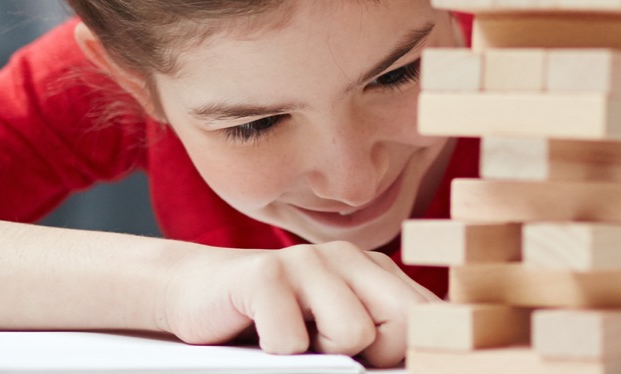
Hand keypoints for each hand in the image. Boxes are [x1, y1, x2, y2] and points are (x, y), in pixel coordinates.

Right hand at [156, 241, 437, 366]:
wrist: (192, 292)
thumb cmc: (272, 320)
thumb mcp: (335, 327)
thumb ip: (380, 336)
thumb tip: (423, 366)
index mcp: (374, 270)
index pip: (427, 315)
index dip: (406, 352)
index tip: (372, 360)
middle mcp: (347, 257)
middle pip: (404, 322)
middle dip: (375, 354)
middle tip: (329, 350)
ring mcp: (306, 260)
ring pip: (354, 333)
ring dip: (319, 354)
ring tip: (293, 338)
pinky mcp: (264, 274)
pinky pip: (292, 339)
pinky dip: (275, 352)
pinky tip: (258, 332)